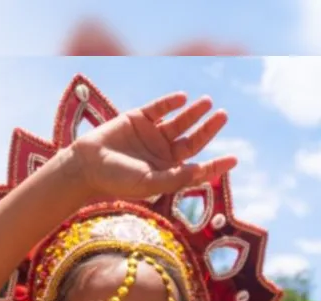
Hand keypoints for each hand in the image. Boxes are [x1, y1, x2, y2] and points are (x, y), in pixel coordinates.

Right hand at [71, 93, 236, 199]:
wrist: (86, 165)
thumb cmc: (116, 180)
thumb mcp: (147, 183)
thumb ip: (173, 178)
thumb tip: (199, 171)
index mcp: (167, 172)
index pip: (197, 168)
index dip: (216, 165)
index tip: (234, 159)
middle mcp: (162, 153)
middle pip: (193, 140)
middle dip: (209, 128)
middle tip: (223, 115)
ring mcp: (152, 134)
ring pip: (180, 121)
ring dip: (194, 112)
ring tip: (207, 102)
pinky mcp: (139, 118)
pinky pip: (159, 108)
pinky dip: (171, 102)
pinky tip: (182, 98)